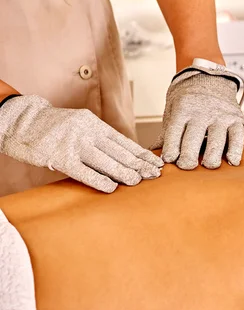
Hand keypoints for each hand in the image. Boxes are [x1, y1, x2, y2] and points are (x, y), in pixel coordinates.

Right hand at [0, 95, 163, 192]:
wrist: (21, 121)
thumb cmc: (55, 128)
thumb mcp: (80, 125)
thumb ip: (99, 138)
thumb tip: (124, 157)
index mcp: (94, 124)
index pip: (124, 141)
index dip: (142, 153)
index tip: (157, 163)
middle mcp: (87, 131)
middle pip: (119, 151)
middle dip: (139, 164)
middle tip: (155, 175)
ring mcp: (74, 143)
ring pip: (105, 160)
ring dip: (124, 172)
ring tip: (139, 181)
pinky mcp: (60, 157)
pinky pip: (84, 171)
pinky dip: (100, 180)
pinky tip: (113, 188)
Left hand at [154, 68, 243, 169]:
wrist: (211, 77)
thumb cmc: (189, 98)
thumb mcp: (173, 109)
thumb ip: (166, 132)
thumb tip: (153, 152)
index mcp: (183, 108)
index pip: (175, 132)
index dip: (171, 148)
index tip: (169, 160)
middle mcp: (202, 111)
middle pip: (194, 139)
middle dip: (189, 157)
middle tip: (186, 166)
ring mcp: (221, 116)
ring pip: (216, 140)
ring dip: (212, 157)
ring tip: (208, 165)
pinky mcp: (236, 119)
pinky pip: (237, 138)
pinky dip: (235, 151)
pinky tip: (231, 162)